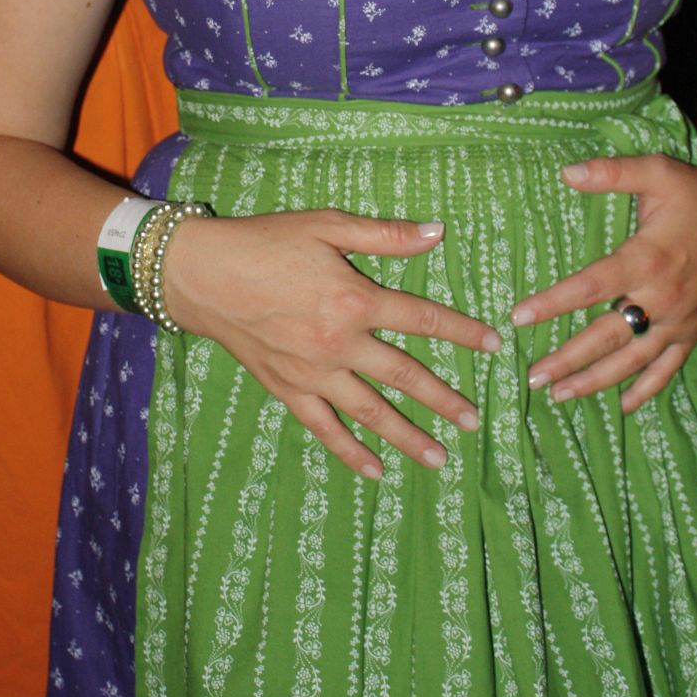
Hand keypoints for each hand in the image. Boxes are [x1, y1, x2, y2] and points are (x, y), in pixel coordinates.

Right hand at [163, 209, 502, 477]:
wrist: (204, 274)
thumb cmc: (266, 242)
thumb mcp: (327, 226)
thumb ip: (384, 234)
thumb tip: (437, 232)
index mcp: (355, 300)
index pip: (423, 320)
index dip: (462, 332)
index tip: (493, 346)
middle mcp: (340, 343)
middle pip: (405, 376)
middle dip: (444, 399)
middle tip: (475, 420)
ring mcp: (314, 372)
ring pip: (371, 412)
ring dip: (409, 436)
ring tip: (440, 458)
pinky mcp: (288, 389)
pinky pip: (324, 428)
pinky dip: (350, 452)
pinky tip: (375, 470)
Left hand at [511, 157, 696, 411]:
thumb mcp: (657, 172)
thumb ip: (612, 172)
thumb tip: (566, 173)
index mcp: (646, 260)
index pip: (589, 287)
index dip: (552, 303)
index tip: (518, 317)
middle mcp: (661, 298)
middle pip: (606, 337)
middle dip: (567, 360)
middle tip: (533, 377)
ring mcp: (679, 320)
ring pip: (632, 360)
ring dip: (595, 380)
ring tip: (561, 394)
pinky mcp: (694, 330)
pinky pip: (668, 368)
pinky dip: (646, 389)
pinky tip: (623, 406)